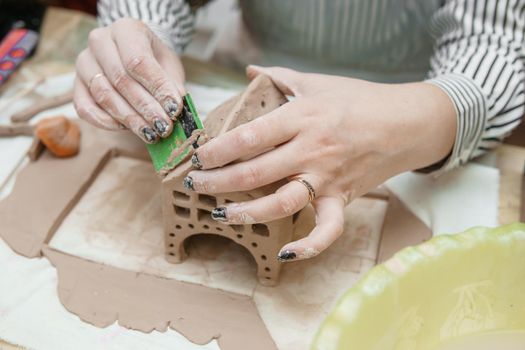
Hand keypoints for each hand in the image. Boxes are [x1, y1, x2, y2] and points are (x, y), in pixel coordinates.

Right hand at [73, 18, 185, 142]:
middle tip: (164, 127)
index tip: (174, 109)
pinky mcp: (76, 85)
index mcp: (126, 29)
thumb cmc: (154, 59)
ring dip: (129, 119)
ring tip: (150, 133)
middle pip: (121, 80)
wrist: (135, 54)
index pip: (139, 61)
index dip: (158, 88)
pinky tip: (125, 129)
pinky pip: (85, 108)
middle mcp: (100, 41)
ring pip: (104, 95)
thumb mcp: (169, 66)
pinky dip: (106, 122)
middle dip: (146, 108)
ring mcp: (84, 63)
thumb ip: (172, 85)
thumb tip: (175, 108)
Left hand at [184, 66, 456, 260]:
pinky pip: (327, 230)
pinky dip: (308, 246)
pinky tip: (285, 253)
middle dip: (218, 181)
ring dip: (246, 212)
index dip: (218, 149)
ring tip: (220, 213)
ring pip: (280, 203)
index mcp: (302, 117)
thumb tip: (250, 69)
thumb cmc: (360, 100)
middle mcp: (311, 150)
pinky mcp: (342, 198)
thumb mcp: (318, 82)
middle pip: (256, 171)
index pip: (251, 135)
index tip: (199, 156)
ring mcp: (327, 177)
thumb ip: (281, 77)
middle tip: (195, 184)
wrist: (406, 123)